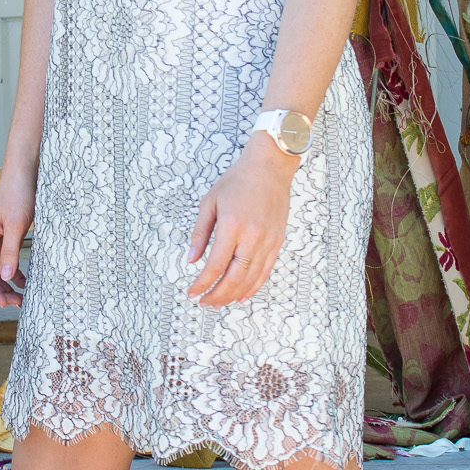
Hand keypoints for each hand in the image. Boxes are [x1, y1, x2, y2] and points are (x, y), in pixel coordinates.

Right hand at [0, 165, 35, 308]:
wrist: (25, 173)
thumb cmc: (17, 193)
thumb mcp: (15, 225)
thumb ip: (11, 251)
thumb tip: (7, 277)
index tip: (6, 302)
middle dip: (0, 291)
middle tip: (18, 303)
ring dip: (8, 285)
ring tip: (22, 297)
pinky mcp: (8, 238)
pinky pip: (8, 261)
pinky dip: (16, 273)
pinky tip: (25, 282)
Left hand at [186, 133, 295, 306]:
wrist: (270, 167)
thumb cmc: (238, 180)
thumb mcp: (210, 202)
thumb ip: (200, 233)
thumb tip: (191, 259)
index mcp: (232, 225)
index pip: (215, 265)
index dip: (202, 283)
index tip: (192, 291)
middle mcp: (252, 236)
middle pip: (234, 277)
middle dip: (217, 295)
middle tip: (204, 302)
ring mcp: (267, 240)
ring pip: (251, 279)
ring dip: (234, 295)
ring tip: (219, 302)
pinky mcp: (277, 241)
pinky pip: (266, 271)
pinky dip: (253, 287)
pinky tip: (242, 295)